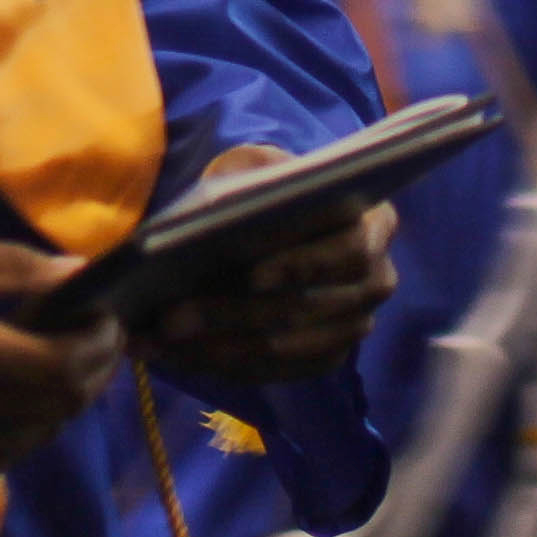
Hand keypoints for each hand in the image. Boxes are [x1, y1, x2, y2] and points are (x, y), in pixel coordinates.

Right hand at [0, 230, 118, 494]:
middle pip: (59, 408)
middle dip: (91, 371)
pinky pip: (4, 460)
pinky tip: (15, 395)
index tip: (108, 317)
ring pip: (37, 438)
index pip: (59, 367)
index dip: (98, 345)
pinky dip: (25, 428)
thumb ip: (7, 265)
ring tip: (56, 360)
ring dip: (61, 401)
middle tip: (94, 337)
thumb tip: (78, 273)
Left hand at [139, 143, 396, 385]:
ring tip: (160, 340)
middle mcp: (376, 280)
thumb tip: (221, 216)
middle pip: (306, 307)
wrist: (281, 216)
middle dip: (232, 315)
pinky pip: (275, 371)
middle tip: (171, 318)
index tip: (253, 276)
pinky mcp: (327, 356)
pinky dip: (221, 365)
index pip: (349, 249)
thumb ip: (254, 180)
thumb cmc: (271, 185)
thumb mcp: (263, 165)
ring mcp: (355, 325)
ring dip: (216, 348)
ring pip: (285, 347)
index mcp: (376, 224)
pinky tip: (174, 356)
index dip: (303, 265)